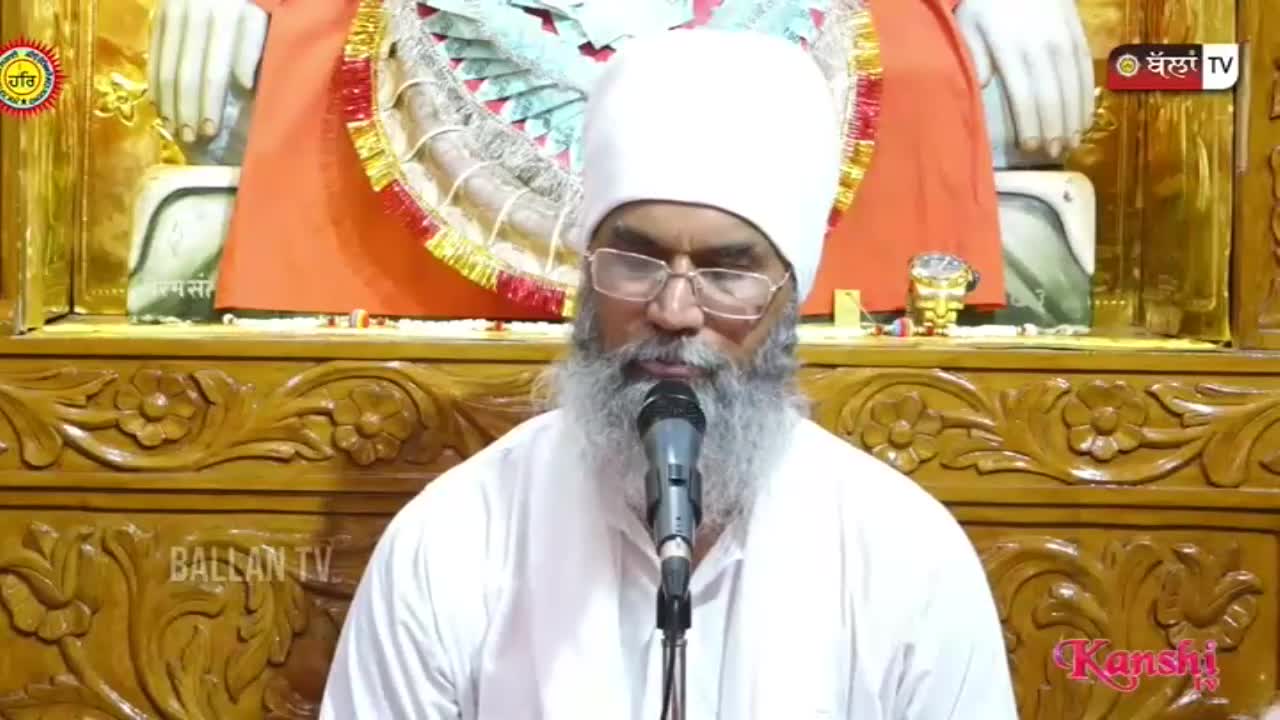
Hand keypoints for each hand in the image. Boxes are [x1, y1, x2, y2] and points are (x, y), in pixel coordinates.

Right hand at [147, 0, 267, 144]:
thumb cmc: (250, 3)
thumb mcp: (261, 18)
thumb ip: (253, 48)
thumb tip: (243, 85)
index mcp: (224, 19)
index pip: (213, 72)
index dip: (210, 104)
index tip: (211, 131)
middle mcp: (194, 16)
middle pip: (185, 74)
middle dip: (186, 110)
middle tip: (189, 138)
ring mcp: (171, 15)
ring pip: (165, 67)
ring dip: (168, 103)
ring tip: (173, 130)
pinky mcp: (157, 16)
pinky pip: (152, 56)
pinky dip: (155, 84)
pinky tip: (159, 107)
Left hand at [956, 0, 1094, 158]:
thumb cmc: (990, 5)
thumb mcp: (970, 25)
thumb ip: (975, 57)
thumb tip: (983, 86)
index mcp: (1011, 48)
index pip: (1024, 95)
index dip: (1029, 125)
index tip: (1030, 148)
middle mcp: (1042, 47)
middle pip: (1051, 96)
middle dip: (1053, 130)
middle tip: (1053, 154)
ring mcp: (1065, 41)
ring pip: (1073, 88)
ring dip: (1072, 120)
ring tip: (1070, 145)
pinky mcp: (1080, 37)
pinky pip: (1087, 73)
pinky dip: (1087, 100)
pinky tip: (1085, 120)